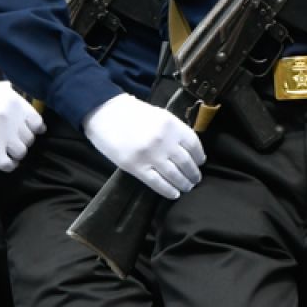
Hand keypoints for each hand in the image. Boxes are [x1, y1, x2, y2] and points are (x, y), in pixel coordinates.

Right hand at [0, 75, 45, 170]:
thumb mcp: (2, 91)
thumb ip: (19, 103)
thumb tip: (36, 122)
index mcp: (17, 103)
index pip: (38, 124)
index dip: (34, 131)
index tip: (27, 133)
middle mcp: (11, 118)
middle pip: (29, 140)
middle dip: (22, 142)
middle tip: (12, 141)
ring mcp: (0, 132)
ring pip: (21, 152)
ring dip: (15, 154)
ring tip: (8, 151)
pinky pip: (6, 163)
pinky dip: (9, 165)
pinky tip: (6, 161)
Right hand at [81, 93, 205, 199]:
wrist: (106, 114)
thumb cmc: (133, 113)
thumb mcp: (160, 115)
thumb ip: (174, 131)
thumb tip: (187, 149)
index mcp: (172, 125)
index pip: (193, 145)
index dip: (199, 156)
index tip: (200, 162)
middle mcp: (164, 142)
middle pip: (186, 162)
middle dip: (193, 173)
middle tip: (196, 179)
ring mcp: (150, 156)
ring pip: (174, 175)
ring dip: (184, 183)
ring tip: (187, 187)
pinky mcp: (136, 168)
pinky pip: (157, 183)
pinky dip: (168, 190)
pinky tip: (174, 194)